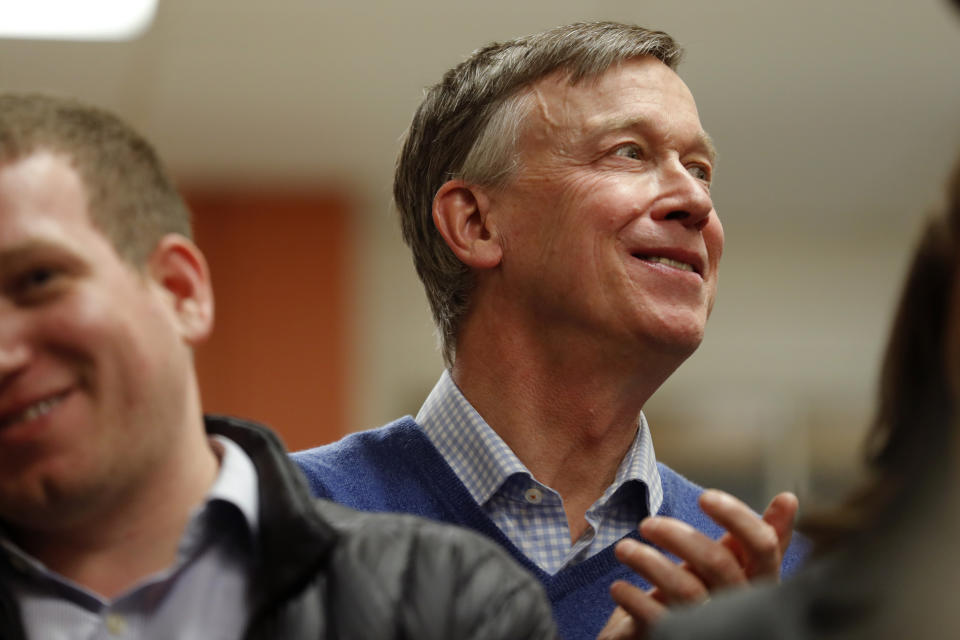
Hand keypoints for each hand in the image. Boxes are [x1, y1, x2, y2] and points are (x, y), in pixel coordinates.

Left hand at [596, 490, 797, 638]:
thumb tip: (790, 498)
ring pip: (685, 589)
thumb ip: (749, 539)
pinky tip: (619, 586)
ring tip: (623, 549)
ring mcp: (713, 628)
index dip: (738, 517)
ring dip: (647, 562)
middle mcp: (741, 607)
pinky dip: (634, 599)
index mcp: (757, 583)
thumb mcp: (729, 565)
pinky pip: (658, 619)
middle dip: (679, 536)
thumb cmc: (703, 598)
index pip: (763, 546)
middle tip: (647, 523)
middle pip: (718, 563)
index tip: (704, 496)